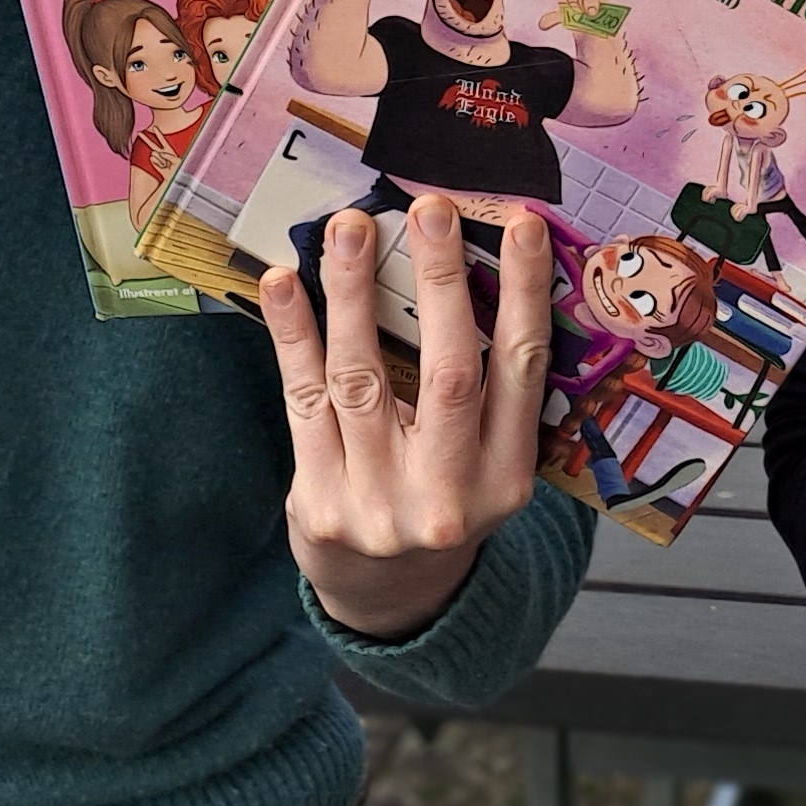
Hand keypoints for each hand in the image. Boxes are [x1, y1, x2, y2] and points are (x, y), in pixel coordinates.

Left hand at [262, 192, 550, 641]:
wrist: (387, 595)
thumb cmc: (444, 495)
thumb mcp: (489, 462)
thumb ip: (490, 391)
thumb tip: (477, 267)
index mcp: (508, 477)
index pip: (521, 369)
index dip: (522, 294)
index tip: (520, 224)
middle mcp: (449, 494)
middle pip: (449, 373)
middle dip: (440, 283)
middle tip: (431, 210)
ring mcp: (379, 502)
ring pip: (364, 378)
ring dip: (353, 293)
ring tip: (350, 227)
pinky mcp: (319, 501)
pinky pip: (304, 399)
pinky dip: (292, 334)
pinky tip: (284, 282)